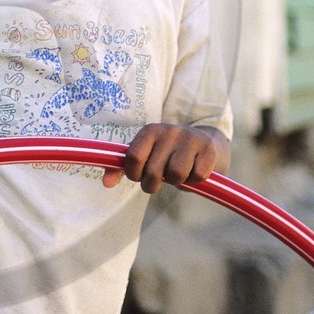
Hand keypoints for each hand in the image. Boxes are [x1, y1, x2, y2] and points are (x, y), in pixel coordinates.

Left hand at [102, 124, 222, 194]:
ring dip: (175, 181)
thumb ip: (124, 167)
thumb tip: (106, 183)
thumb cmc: (168, 152)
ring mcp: (190, 138)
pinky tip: (193, 170)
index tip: (140, 176)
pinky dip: (194, 180)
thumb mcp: (145, 154)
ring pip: (176, 175)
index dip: (135, 174)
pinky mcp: (208, 149)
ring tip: (177, 173)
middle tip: (159, 179)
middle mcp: (169, 131)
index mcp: (150, 130)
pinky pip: (197, 176)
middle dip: (153, 183)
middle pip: (153, 172)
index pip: (133, 157)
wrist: (205, 142)